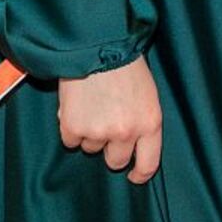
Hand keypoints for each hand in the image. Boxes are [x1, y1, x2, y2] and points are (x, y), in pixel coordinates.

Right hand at [57, 57, 162, 183]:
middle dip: (111, 148)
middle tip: (107, 125)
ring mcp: (99, 132)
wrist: (98, 46)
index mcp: (150, 123)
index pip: (148, 164)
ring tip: (94, 105)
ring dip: (91, 133)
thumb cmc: (126, 67)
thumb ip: (143, 122)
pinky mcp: (74, 128)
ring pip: (91, 148)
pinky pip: (71, 140)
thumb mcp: (148, 95)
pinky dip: (72, 127)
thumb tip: (133, 146)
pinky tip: (78, 107)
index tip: (134, 175)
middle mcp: (126, 132)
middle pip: (115, 160)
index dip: (140, 174)